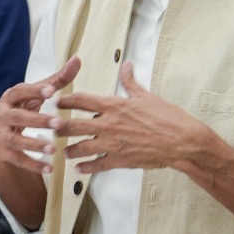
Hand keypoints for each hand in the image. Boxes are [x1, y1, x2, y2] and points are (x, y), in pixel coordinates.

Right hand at [0, 56, 80, 175]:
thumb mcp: (35, 95)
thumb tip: (78, 59)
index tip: (52, 91)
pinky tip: (49, 168)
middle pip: (17, 116)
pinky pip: (16, 159)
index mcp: (10, 98)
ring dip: (33, 145)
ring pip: (14, 140)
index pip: (20, 91)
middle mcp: (1, 114)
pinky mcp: (0, 151)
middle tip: (58, 122)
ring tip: (53, 149)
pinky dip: (32, 165)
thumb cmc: (20, 109)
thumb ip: (56, 80)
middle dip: (37, 120)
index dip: (34, 91)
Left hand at [53, 61, 214, 173]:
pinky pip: (97, 165)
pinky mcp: (120, 160)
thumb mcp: (147, 96)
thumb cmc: (168, 117)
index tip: (55, 101)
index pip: (82, 100)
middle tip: (50, 127)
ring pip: (82, 147)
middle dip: (59, 126)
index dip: (65, 100)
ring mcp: (113, 144)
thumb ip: (131, 82)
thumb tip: (127, 65)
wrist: (183, 142)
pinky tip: (78, 168)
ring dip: (70, 149)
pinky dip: (86, 167)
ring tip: (63, 150)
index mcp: (115, 106)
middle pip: (75, 124)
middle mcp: (109, 124)